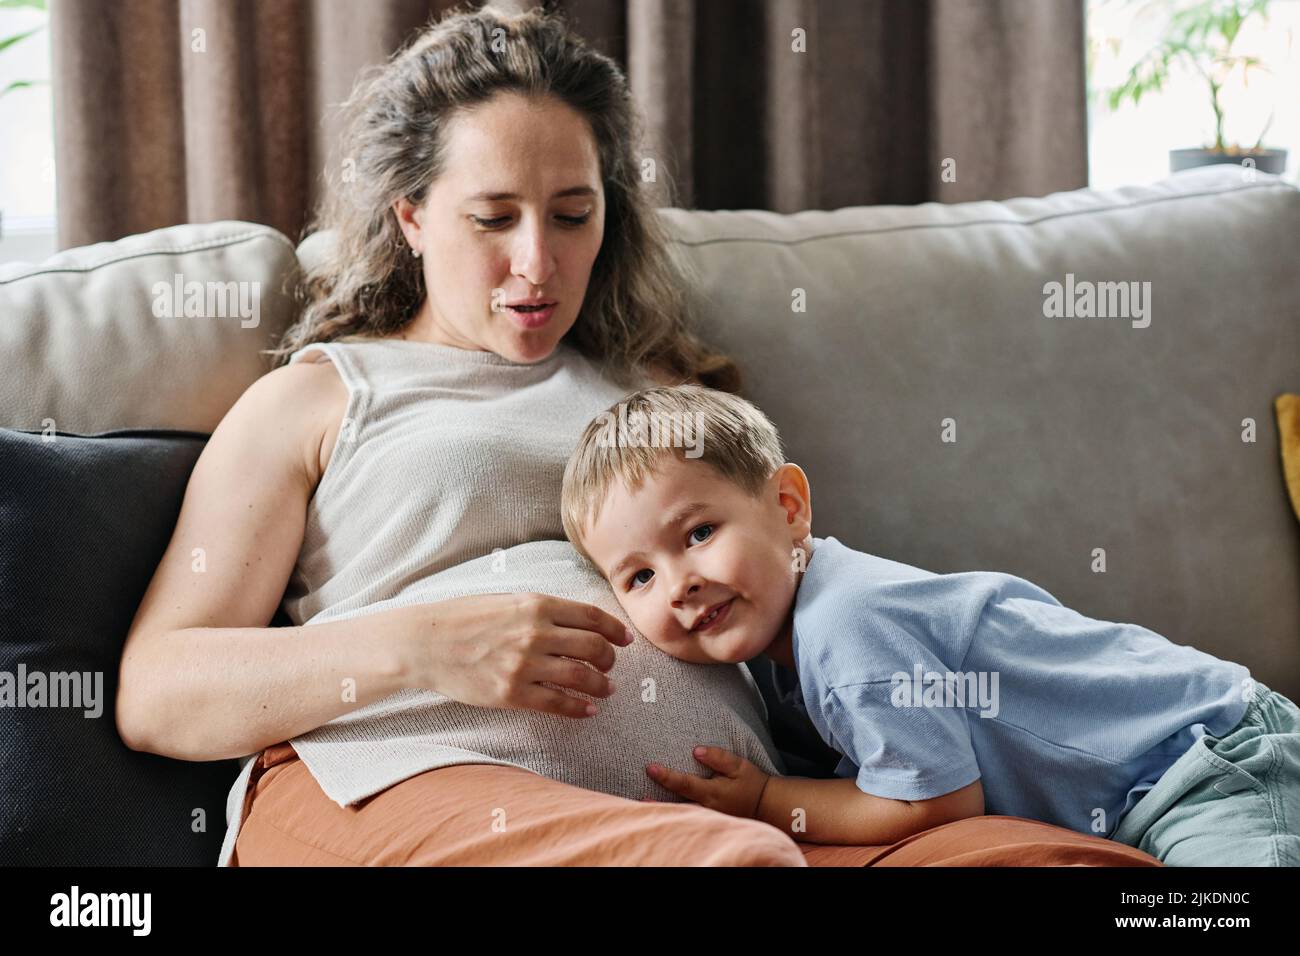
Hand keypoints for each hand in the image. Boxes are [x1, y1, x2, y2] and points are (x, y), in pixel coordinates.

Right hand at [391, 593, 633, 718]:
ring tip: (606, 688)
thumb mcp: (507, 600)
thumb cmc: (464, 618)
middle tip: (612, 665)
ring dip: (601, 685)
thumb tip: (579, 623)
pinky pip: (558, 704)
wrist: (426, 642)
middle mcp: (535, 633)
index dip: (615, 629)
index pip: (591, 616)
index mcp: (536, 604)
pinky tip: (587, 710)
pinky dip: (579, 708)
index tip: (625, 638)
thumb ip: (542, 610)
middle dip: (611, 659)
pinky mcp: (511, 693)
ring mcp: (524, 664)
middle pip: (594, 647)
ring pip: (582, 677)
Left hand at [646, 745, 771, 818]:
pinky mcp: (710, 822)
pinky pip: (688, 819)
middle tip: (636, 799)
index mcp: (712, 792)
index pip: (684, 783)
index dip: (666, 776)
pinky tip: (663, 813)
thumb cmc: (752, 783)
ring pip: (681, 814)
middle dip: (656, 802)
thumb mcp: (739, 766)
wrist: (767, 806)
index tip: (650, 768)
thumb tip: (696, 751)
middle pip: (676, 805)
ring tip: (642, 806)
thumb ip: (718, 757)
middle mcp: (706, 807)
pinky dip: (675, 816)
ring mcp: (708, 817)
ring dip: (662, 811)